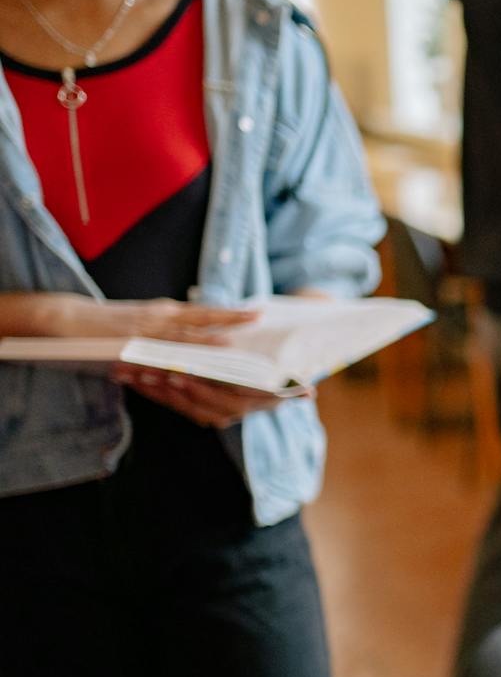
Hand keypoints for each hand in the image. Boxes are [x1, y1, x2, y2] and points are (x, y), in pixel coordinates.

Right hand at [1, 294, 257, 341]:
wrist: (63, 319)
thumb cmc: (104, 327)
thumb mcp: (141, 326)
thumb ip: (166, 336)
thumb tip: (190, 354)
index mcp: (165, 312)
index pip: (205, 312)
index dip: (231, 313)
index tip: (259, 314)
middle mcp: (160, 316)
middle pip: (203, 318)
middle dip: (231, 320)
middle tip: (260, 320)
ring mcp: (145, 329)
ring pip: (184, 335)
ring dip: (211, 342)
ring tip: (239, 347)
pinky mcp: (128, 343)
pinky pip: (156, 353)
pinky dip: (174, 358)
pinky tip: (193, 364)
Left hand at [111, 366, 292, 428]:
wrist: (268, 383)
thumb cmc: (274, 372)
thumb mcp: (284, 379)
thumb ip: (292, 387)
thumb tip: (310, 393)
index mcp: (255, 404)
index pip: (225, 399)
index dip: (200, 389)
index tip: (179, 374)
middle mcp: (234, 413)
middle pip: (198, 403)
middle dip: (172, 387)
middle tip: (147, 370)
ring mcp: (214, 413)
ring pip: (183, 404)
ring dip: (157, 390)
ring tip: (133, 372)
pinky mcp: (195, 410)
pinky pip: (173, 404)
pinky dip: (153, 391)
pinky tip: (133, 378)